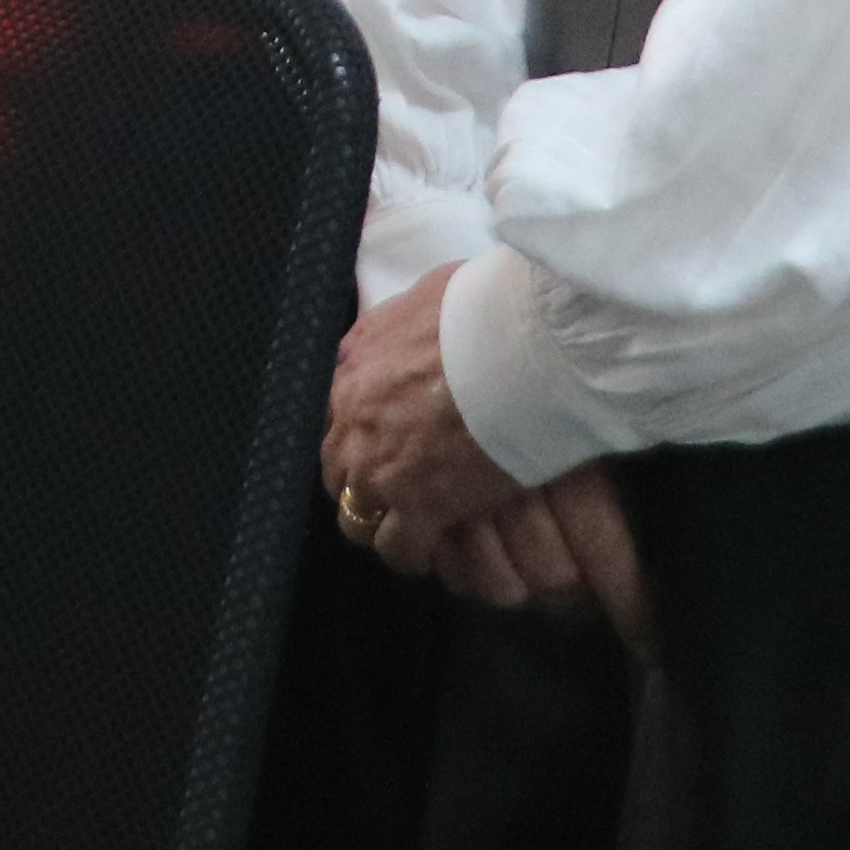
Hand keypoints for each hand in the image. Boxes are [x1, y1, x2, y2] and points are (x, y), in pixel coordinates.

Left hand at [323, 265, 650, 647]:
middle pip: (335, 469)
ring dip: (380, 521)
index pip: (329, 415)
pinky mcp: (421, 507)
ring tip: (409, 527)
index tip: (378, 443)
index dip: (355, 434)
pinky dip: (413, 553)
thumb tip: (405, 323)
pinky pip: (400, 550)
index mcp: (350, 367)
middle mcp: (352, 421)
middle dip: (360, 481)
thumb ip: (401, 322)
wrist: (520, 345)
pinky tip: (432, 551)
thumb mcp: (424, 296)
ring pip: (356, 516)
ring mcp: (382, 468)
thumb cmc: (483, 309)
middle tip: (394, 490)